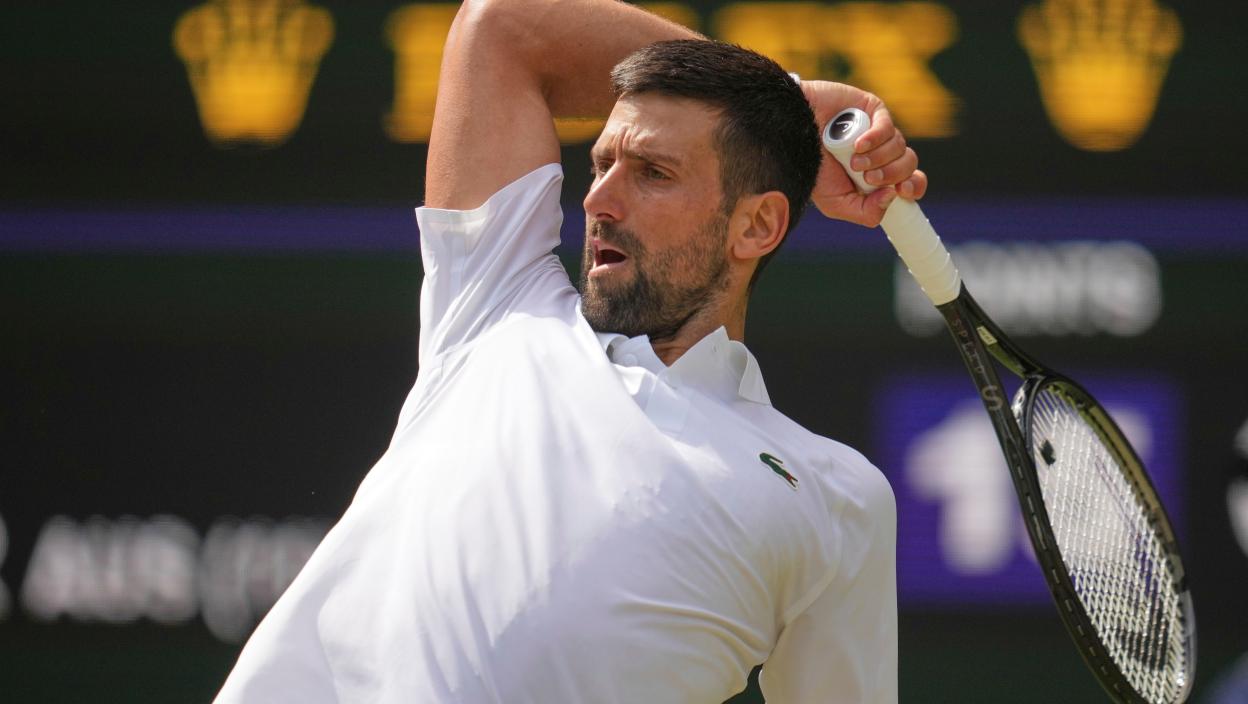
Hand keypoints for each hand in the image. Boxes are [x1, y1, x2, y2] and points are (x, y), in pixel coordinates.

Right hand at [800, 81, 926, 226]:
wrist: (790, 137)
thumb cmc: (810, 169)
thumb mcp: (836, 203)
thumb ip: (866, 212)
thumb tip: (893, 196)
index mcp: (877, 177)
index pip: (911, 182)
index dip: (914, 187)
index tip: (901, 191)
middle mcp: (881, 153)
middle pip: (909, 165)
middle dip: (890, 175)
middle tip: (866, 178)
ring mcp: (878, 130)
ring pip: (900, 146)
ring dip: (877, 159)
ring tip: (852, 161)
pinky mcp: (872, 109)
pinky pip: (888, 126)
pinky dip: (875, 138)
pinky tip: (857, 144)